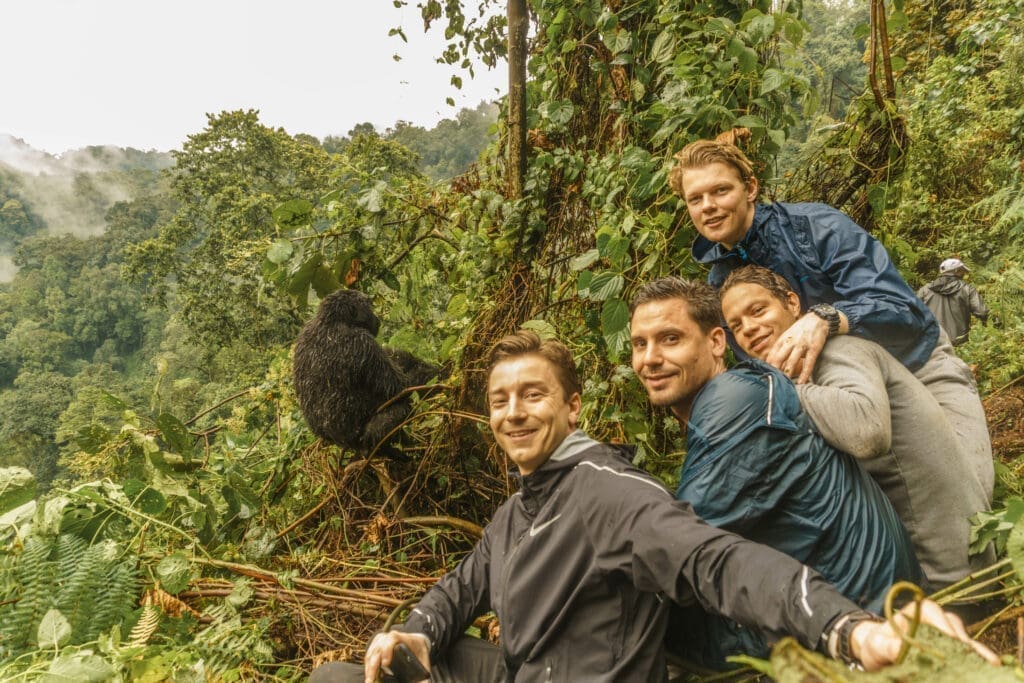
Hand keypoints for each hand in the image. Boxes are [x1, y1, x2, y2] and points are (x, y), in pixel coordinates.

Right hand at [363, 631, 430, 682]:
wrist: (416, 640)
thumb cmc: (419, 650)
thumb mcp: (424, 659)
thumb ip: (424, 672)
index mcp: (403, 638)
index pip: (392, 638)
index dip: (387, 649)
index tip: (386, 663)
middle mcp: (389, 637)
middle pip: (378, 648)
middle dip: (373, 666)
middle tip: (371, 680)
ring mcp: (381, 639)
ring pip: (371, 652)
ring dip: (368, 668)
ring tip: (369, 681)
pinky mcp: (376, 644)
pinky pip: (368, 655)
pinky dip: (367, 666)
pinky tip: (369, 675)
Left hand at [764, 312, 828, 383]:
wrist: (818, 319)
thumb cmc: (800, 330)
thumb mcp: (787, 335)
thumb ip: (780, 347)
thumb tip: (770, 361)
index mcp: (783, 339)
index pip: (772, 354)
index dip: (768, 365)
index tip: (765, 374)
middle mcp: (790, 342)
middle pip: (779, 358)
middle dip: (774, 370)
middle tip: (771, 381)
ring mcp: (802, 345)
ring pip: (792, 361)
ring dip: (787, 373)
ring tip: (784, 384)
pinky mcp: (813, 348)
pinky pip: (808, 363)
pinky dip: (805, 374)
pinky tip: (802, 382)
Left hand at [849, 599, 999, 670]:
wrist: (878, 657)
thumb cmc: (876, 646)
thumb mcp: (876, 646)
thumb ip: (885, 647)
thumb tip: (898, 649)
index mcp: (914, 612)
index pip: (931, 610)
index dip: (943, 623)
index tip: (952, 639)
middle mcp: (933, 621)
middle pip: (953, 626)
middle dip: (966, 641)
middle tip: (977, 656)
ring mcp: (944, 637)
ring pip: (964, 640)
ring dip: (976, 652)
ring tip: (989, 665)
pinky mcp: (949, 652)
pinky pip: (965, 654)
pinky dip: (974, 661)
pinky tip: (984, 669)